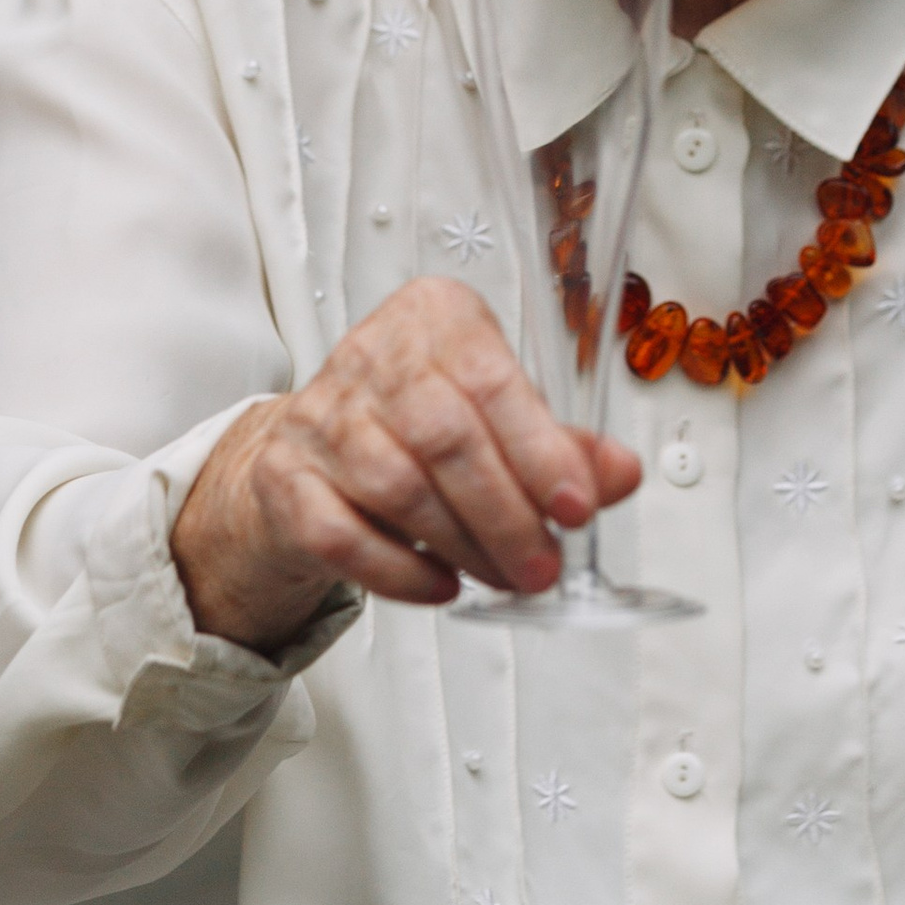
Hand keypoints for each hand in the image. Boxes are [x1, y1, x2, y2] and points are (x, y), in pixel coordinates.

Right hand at [171, 276, 642, 654]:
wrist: (311, 451)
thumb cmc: (417, 426)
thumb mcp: (499, 420)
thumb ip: (562, 446)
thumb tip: (620, 474)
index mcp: (435, 318)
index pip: (490, 380)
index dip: (540, 450)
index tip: (577, 507)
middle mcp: (371, 355)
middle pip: (445, 437)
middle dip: (506, 513)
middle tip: (543, 565)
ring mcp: (319, 415)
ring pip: (398, 486)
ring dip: (462, 545)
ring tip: (501, 576)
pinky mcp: (284, 476)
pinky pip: (343, 534)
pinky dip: (400, 572)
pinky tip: (440, 586)